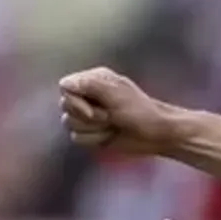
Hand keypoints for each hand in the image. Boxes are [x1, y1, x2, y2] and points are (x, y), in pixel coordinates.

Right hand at [58, 67, 176, 153]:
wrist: (156, 134)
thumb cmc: (140, 111)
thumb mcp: (115, 94)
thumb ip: (89, 85)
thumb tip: (64, 84)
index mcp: (93, 80)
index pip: (65, 87)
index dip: (75, 101)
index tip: (92, 111)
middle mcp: (88, 95)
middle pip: (65, 107)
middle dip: (89, 117)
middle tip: (111, 117)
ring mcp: (88, 115)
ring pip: (70, 124)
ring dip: (94, 129)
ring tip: (113, 126)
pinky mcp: (91, 133)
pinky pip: (77, 138)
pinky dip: (95, 139)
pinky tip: (110, 136)